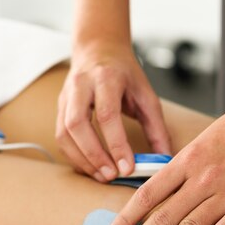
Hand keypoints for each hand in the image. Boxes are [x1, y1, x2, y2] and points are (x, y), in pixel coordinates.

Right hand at [56, 41, 171, 181]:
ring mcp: (66, 96)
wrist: (98, 49)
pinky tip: (90, 166)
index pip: (107, 114)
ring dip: (81, 159)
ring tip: (102, 175)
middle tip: (111, 175)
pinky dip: (74, 155)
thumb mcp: (146, 94)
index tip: (127, 167)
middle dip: (93, 155)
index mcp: (106, 78)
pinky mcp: (59, 107)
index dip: (116, 144)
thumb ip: (156, 127)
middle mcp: (81, 85)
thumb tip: (164, 158)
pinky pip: (60, 136)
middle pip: (77, 124)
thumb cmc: (124, 73)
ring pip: (63, 132)